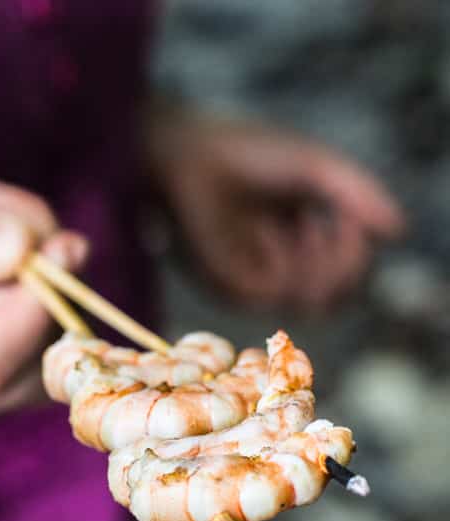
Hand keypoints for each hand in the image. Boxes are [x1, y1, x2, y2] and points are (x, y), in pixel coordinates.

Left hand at [147, 111, 403, 310]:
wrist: (188, 154)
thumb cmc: (244, 152)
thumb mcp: (313, 168)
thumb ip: (355, 194)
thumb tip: (399, 230)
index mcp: (297, 237)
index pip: (341, 272)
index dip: (360, 255)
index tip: (356, 219)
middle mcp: (276, 263)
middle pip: (334, 295)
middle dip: (351, 266)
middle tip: (347, 228)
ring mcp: (254, 278)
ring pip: (313, 302)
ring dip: (326, 265)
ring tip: (311, 224)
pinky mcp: (231, 285)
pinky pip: (281, 295)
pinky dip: (296, 267)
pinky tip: (285, 232)